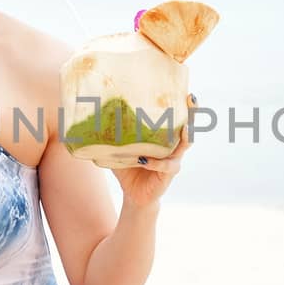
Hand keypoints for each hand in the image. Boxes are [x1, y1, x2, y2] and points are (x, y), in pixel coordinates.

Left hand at [109, 93, 195, 208]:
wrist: (134, 194)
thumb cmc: (129, 168)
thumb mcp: (121, 147)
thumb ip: (113, 135)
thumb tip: (91, 118)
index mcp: (163, 135)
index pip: (177, 116)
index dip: (183, 104)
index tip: (186, 91)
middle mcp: (173, 145)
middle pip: (189, 125)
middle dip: (192, 112)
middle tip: (191, 99)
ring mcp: (174, 159)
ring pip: (186, 144)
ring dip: (186, 135)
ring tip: (185, 128)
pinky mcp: (169, 173)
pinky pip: (166, 166)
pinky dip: (156, 162)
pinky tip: (144, 160)